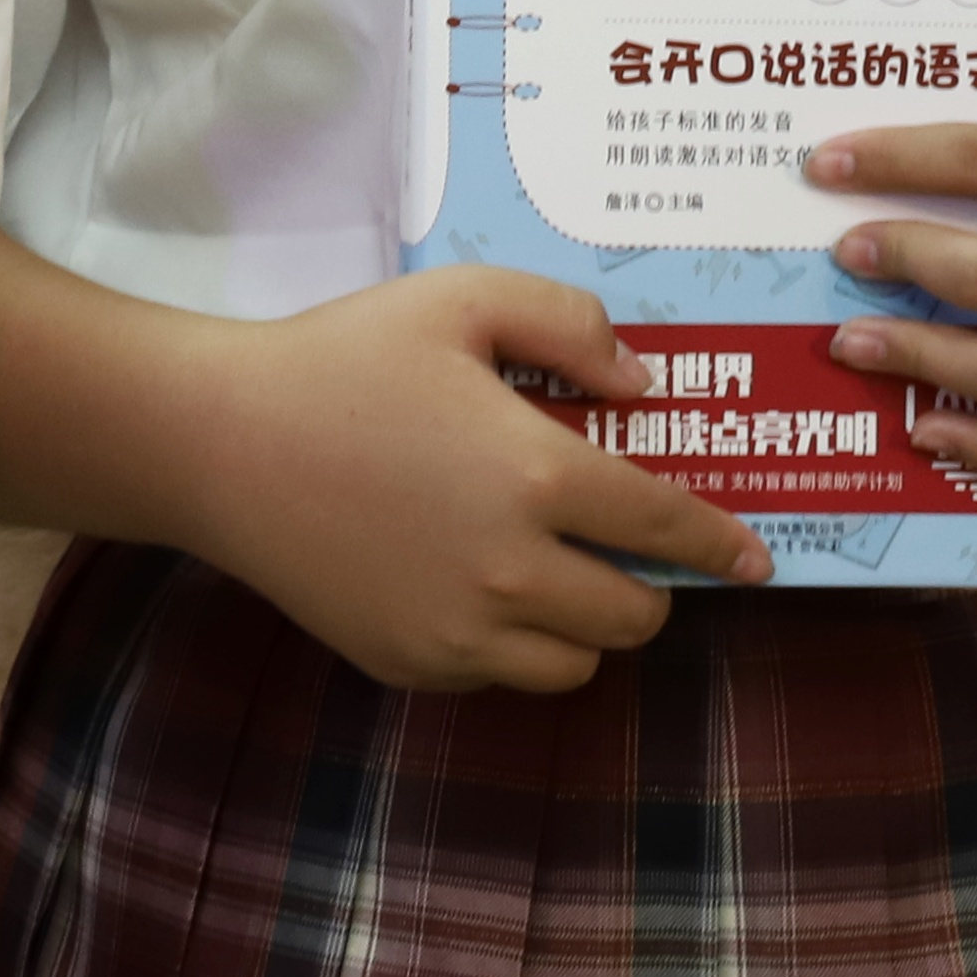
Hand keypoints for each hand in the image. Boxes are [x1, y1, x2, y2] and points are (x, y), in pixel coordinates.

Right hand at [162, 265, 765, 692]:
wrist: (222, 444)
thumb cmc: (346, 357)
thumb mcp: (464, 301)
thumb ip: (571, 326)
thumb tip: (639, 388)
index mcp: (538, 476)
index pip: (666, 527)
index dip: (721, 545)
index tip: (753, 558)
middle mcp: (511, 571)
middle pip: (633, 616)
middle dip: (654, 587)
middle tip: (632, 550)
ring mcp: (458, 632)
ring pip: (573, 662)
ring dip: (588, 625)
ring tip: (560, 572)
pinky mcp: (410, 664)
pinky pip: (498, 675)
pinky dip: (513, 643)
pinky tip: (479, 584)